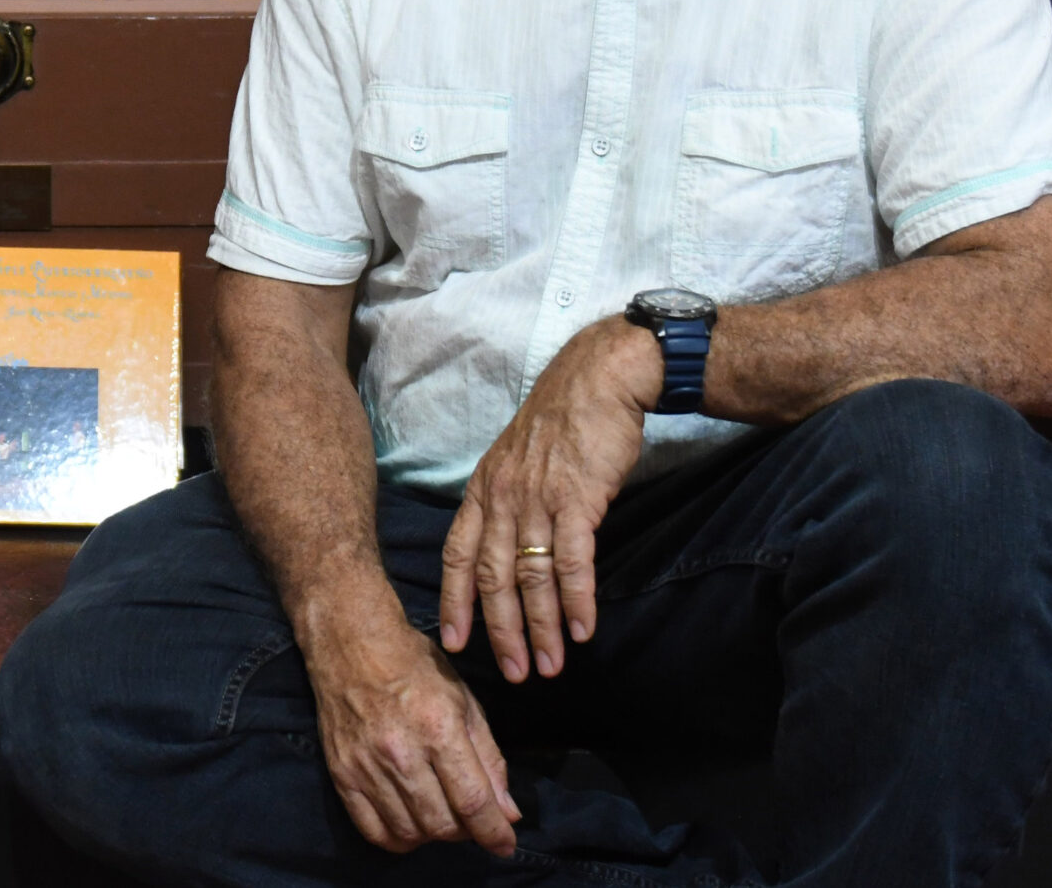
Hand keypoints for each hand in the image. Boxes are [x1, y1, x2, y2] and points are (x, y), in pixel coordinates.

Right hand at [300, 588, 521, 855]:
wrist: (351, 644)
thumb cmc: (414, 666)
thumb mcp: (464, 701)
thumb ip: (489, 759)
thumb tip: (507, 812)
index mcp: (438, 727)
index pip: (473, 801)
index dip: (494, 832)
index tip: (505, 844)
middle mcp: (400, 751)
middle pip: (442, 824)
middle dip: (466, 832)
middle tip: (471, 819)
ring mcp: (366, 765)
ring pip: (410, 832)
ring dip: (434, 835)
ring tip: (441, 816)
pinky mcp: (342, 773)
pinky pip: (373, 830)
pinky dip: (398, 839)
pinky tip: (411, 823)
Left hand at [440, 316, 660, 682]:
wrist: (598, 378)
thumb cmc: (562, 421)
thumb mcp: (515, 459)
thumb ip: (506, 502)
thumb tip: (508, 548)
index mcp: (483, 490)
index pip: (457, 555)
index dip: (454, 603)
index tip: (453, 643)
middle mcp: (503, 498)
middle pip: (492, 578)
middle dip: (501, 631)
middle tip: (512, 673)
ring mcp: (537, 499)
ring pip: (532, 578)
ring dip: (541, 627)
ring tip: (549, 665)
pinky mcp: (577, 500)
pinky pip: (572, 561)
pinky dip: (576, 600)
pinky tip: (582, 630)